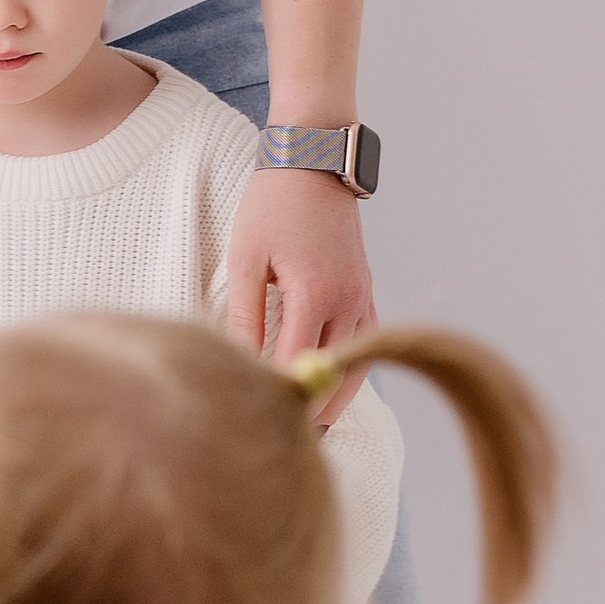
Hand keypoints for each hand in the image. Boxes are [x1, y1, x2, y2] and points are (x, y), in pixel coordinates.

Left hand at [226, 165, 374, 425]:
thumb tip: (237, 360)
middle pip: (337, 375)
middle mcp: (348, 300)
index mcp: (314, 294)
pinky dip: (351, 369)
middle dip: (314, 411)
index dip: (279, 395)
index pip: (298, 364)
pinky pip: (367, 341)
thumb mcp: (246, 258)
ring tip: (313, 428)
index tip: (258, 420)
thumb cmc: (273, 204)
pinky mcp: (367, 289)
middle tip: (287, 443)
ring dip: (338, 397)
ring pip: (359, 364)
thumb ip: (244, 315)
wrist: (314, 160)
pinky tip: (330, 385)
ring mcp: (364, 295)